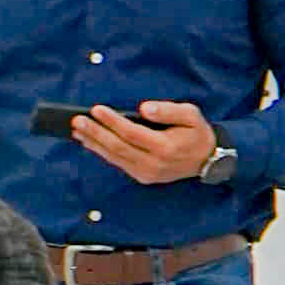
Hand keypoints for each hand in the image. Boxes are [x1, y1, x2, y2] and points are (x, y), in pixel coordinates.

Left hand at [74, 98, 219, 187]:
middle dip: (95, 133)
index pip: (132, 133)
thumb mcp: (191, 114)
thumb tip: (144, 108)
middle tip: (77, 122)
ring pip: (115, 157)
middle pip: (118, 147)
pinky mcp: (142, 177)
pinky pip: (118, 163)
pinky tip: (90, 142)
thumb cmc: (197, 132)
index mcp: (165, 147)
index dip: (112, 122)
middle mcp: (153, 163)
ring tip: (77, 131)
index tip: (96, 109)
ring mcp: (146, 173)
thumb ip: (168, 110)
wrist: (207, 160)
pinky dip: (102, 152)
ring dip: (94, 144)